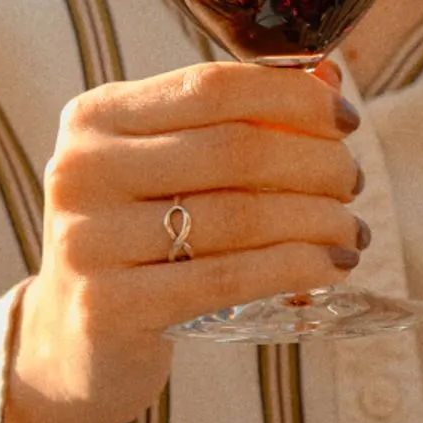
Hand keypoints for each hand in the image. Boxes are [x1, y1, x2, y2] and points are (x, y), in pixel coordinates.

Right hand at [2, 60, 363, 422]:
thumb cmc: (140, 240)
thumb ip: (239, 119)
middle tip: (352, 183)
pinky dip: (294, 268)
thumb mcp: (170, 169)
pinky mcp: (107, 306)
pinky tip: (331, 268)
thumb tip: (329, 79)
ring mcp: (87, 240)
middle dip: (317, 163)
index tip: (346, 121)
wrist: (70, 343)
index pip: (212, 86)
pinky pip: (227, 278)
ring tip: (351, 231)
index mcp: (95, 117)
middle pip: (234, 150)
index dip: (293, 98)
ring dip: (318, 221)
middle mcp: (81, 170)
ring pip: (239, 217)